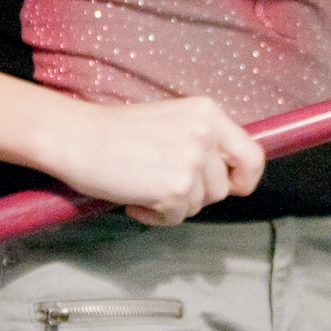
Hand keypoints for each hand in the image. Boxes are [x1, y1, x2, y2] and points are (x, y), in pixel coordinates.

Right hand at [42, 95, 264, 225]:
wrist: (78, 137)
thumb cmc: (118, 132)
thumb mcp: (173, 121)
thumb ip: (202, 141)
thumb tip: (226, 175)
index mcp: (208, 113)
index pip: (253, 154)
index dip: (245, 179)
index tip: (231, 187)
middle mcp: (205, 134)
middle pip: (222, 187)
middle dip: (196, 194)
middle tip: (163, 182)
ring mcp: (191, 163)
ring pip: (200, 204)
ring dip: (174, 204)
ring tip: (145, 186)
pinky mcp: (174, 189)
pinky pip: (176, 218)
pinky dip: (154, 216)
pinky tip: (134, 198)